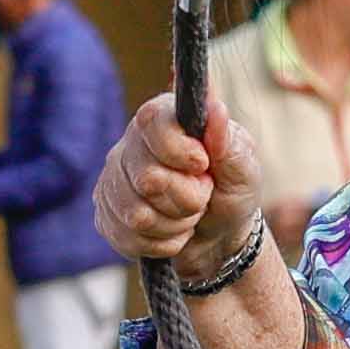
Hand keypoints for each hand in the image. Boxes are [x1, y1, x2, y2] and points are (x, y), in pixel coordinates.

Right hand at [92, 95, 263, 274]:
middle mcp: (131, 145)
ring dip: (176, 224)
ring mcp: (113, 181)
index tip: (202, 165)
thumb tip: (215, 106)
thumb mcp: (243, 166)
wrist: (219, 234)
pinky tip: (171, 229)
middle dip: (187, 198)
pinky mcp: (106, 215)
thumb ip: (229, 139)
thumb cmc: (231, 190)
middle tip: (203, 194)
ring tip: (189, 213)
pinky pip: (129, 237)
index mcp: (163, 119)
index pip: (151, 123)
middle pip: (148, 179)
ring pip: (138, 215)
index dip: (179, 150)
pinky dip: (161, 242)